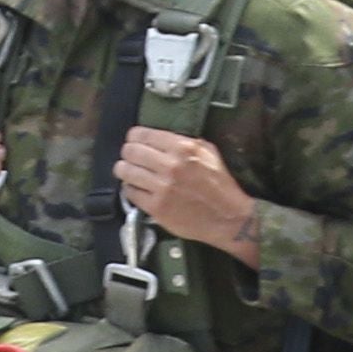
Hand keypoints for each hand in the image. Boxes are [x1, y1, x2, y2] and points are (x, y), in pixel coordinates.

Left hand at [117, 128, 257, 258]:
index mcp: (183, 148)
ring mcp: (162, 188)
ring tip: (128, 172)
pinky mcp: (157, 208)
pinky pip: (131, 193)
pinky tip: (137, 188)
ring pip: (126, 171)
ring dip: (124, 170)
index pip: (143, 134)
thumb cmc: (220, 184)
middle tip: (129, 156)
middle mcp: (170, 165)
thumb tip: (160, 138)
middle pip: (130, 151)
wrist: (228, 217)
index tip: (133, 140)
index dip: (134, 137)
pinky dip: (131, 189)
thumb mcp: (208, 152)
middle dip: (127, 152)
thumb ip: (184, 142)